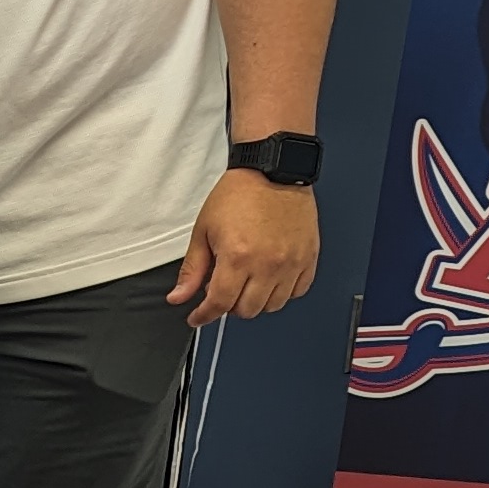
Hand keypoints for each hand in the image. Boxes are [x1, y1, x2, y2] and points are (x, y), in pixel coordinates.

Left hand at [169, 171, 320, 322]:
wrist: (273, 170)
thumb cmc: (239, 194)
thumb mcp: (204, 230)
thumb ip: (192, 269)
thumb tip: (179, 297)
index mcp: (237, 257)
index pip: (219, 304)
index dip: (204, 316)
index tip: (198, 317)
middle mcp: (267, 264)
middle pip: (247, 310)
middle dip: (229, 305)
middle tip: (224, 288)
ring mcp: (291, 262)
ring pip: (273, 306)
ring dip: (256, 301)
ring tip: (247, 281)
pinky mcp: (308, 257)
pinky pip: (297, 291)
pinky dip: (282, 292)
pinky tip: (270, 278)